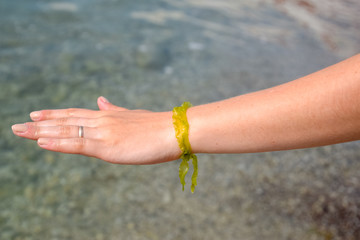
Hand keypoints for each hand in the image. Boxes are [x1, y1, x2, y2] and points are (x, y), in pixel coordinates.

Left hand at [11, 97, 180, 163]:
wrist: (175, 130)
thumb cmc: (158, 126)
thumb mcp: (132, 115)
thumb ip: (114, 110)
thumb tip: (101, 100)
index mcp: (108, 116)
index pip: (75, 114)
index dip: (55, 114)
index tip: (37, 114)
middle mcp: (101, 121)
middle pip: (65, 121)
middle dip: (40, 124)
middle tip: (17, 125)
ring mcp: (103, 133)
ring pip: (66, 132)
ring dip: (41, 133)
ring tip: (19, 132)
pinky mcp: (107, 147)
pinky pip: (77, 145)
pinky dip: (58, 144)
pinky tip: (42, 143)